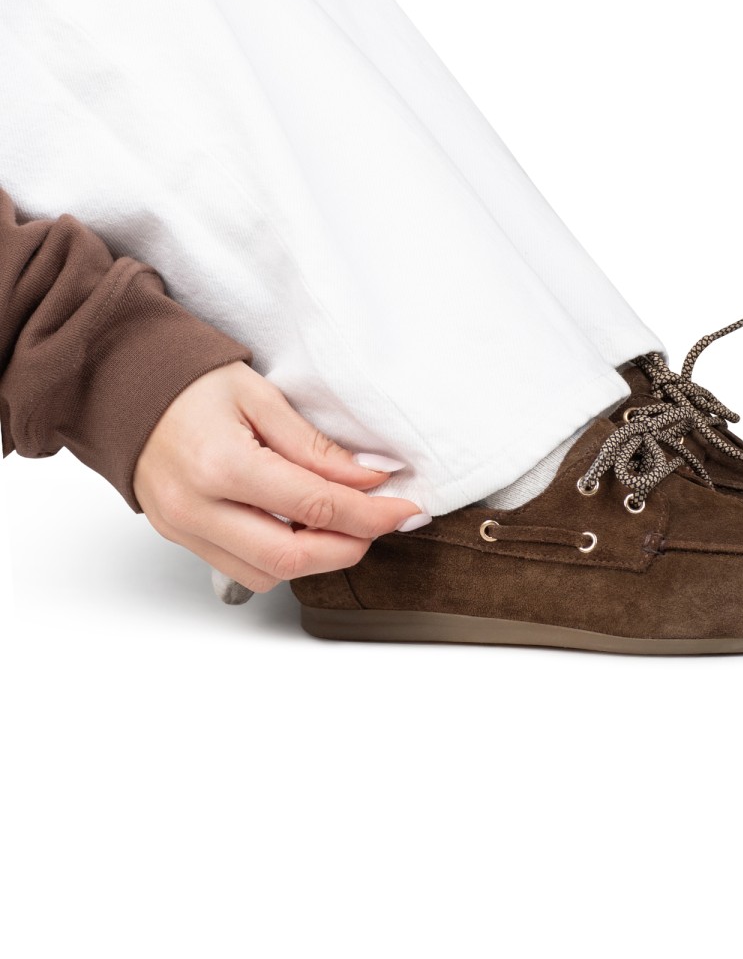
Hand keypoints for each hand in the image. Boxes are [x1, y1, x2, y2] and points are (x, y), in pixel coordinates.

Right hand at [133, 361, 422, 591]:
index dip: (369, 514)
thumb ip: (314, 446)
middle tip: (381, 525)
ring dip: (315, 560)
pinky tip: (300, 529)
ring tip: (344, 526)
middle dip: (349, 548)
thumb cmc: (189, 383)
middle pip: (291, 559)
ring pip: (265, 575)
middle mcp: (198, 508)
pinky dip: (280, 558)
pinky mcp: (180, 538)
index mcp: (221, 465)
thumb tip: (369, 479)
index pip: (314, 507)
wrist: (124, 387)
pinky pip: (240, 569)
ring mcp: (183, 530)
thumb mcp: (260, 397)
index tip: (403, 509)